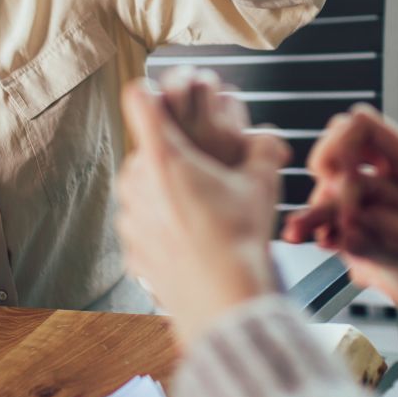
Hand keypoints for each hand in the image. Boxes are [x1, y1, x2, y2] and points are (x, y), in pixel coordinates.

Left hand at [115, 82, 289, 347]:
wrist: (224, 303)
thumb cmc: (240, 242)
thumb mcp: (262, 185)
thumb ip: (264, 147)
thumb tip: (268, 135)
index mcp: (164, 157)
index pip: (139, 99)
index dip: (154, 93)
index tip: (167, 101)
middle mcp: (137, 182)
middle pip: (147, 147)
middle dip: (173, 154)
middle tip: (207, 173)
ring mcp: (129, 216)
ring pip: (142, 185)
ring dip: (165, 189)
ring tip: (202, 209)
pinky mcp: (130, 246)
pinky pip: (143, 221)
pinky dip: (161, 223)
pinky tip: (192, 237)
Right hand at [281, 105, 397, 266]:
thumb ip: (394, 232)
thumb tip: (348, 224)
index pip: (362, 124)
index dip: (337, 143)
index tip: (333, 176)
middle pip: (346, 137)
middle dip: (327, 162)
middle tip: (322, 197)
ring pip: (351, 165)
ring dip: (333, 188)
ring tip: (326, 224)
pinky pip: (363, 191)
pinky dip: (346, 206)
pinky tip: (343, 232)